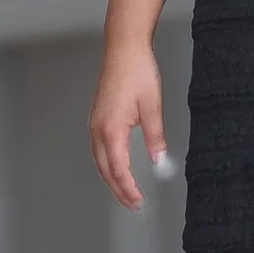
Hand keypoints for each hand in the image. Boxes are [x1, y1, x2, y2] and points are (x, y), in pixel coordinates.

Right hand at [90, 40, 168, 208]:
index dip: (128, 189)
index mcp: (111, 129)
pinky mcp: (98, 117)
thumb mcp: (152, 105)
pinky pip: (99, 149)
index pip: (118, 169)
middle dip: (119, 190)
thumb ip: (155, 136)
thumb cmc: (137, 71)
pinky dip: (108, 164)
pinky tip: (117, 167)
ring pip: (100, 161)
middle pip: (106, 170)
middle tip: (134, 204)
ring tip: (127, 191)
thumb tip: (159, 161)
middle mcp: (98, 129)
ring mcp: (95, 123)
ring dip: (112, 179)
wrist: (123, 48)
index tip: (139, 201)